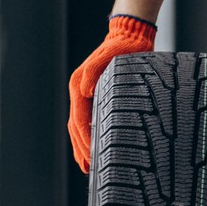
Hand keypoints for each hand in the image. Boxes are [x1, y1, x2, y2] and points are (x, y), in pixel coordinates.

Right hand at [67, 14, 156, 171]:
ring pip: (79, 126)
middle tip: (88, 170)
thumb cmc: (124, 46)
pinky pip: (89, 120)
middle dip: (81, 149)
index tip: (90, 157)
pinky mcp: (97, 95)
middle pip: (76, 127)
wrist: (130, 36)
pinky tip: (96, 149)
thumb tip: (85, 91)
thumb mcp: (111, 55)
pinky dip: (89, 136)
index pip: (79, 119)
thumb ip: (95, 71)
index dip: (84, 140)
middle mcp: (80, 90)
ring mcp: (87, 94)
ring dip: (82, 146)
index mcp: (79, 84)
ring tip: (87, 167)